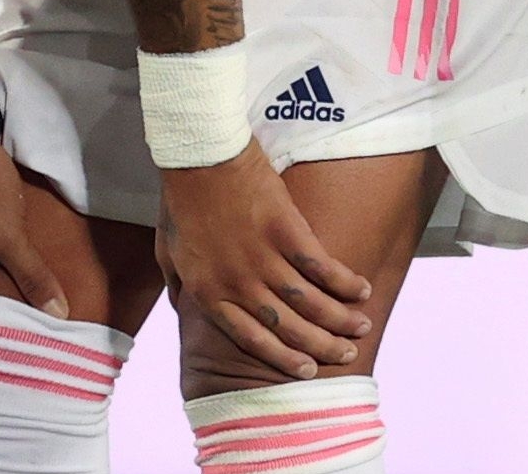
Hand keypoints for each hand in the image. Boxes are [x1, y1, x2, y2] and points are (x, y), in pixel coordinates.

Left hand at [155, 144, 373, 376]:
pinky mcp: (286, 231)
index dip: (283, 357)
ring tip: (361, 327)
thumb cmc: (180, 201)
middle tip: (345, 356)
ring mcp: (264, 259)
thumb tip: (182, 311)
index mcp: (209, 293)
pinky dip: (344, 281)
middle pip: (288, 326)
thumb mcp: (166, 253)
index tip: (306, 370)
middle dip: (321, 346)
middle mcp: (239, 284)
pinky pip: (321, 266)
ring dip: (339, 319)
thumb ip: (178, 287)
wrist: (198, 157)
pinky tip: (361, 289)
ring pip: (309, 302)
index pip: (253, 338)